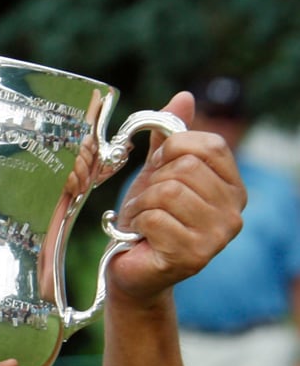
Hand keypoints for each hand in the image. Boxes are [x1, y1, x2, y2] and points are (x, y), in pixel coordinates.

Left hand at [113, 91, 244, 301]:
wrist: (131, 268)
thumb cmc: (146, 219)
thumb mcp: (156, 172)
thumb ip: (170, 137)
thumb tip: (184, 97)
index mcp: (232, 186)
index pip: (210, 145)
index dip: (173, 149)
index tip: (158, 169)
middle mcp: (234, 211)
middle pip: (186, 168)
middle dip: (152, 181)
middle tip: (146, 202)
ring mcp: (218, 236)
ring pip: (169, 192)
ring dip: (142, 204)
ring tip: (142, 220)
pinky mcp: (193, 255)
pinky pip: (156, 218)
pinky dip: (136, 223)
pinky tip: (139, 236)